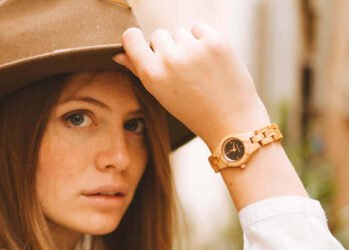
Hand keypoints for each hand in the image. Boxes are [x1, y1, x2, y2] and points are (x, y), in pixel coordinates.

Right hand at [112, 24, 270, 150]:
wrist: (230, 120)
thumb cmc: (193, 111)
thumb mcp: (161, 96)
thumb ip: (139, 71)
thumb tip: (118, 54)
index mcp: (152, 74)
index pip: (131, 38)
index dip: (135, 39)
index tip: (142, 44)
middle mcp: (170, 58)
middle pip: (158, 35)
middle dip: (167, 47)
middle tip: (181, 72)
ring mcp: (193, 48)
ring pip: (180, 33)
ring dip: (187, 45)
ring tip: (198, 70)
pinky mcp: (215, 41)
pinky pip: (199, 29)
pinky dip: (203, 40)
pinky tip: (210, 62)